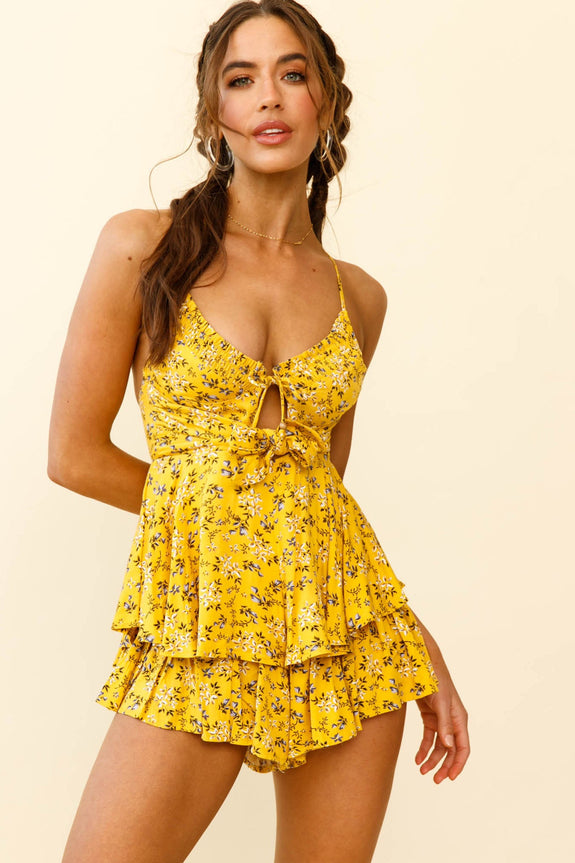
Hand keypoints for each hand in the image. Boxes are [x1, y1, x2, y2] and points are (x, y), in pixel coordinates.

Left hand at [413, 618, 469, 782]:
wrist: (421, 664)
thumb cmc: (434, 681)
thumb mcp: (440, 703)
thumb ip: (444, 725)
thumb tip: (448, 747)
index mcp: (459, 719)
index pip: (463, 748)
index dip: (458, 764)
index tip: (451, 778)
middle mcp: (452, 721)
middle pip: (451, 750)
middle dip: (444, 766)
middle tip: (434, 780)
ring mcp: (441, 719)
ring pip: (439, 746)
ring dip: (432, 759)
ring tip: (421, 770)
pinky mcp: (430, 716)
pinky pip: (429, 737)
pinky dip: (424, 748)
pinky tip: (417, 758)